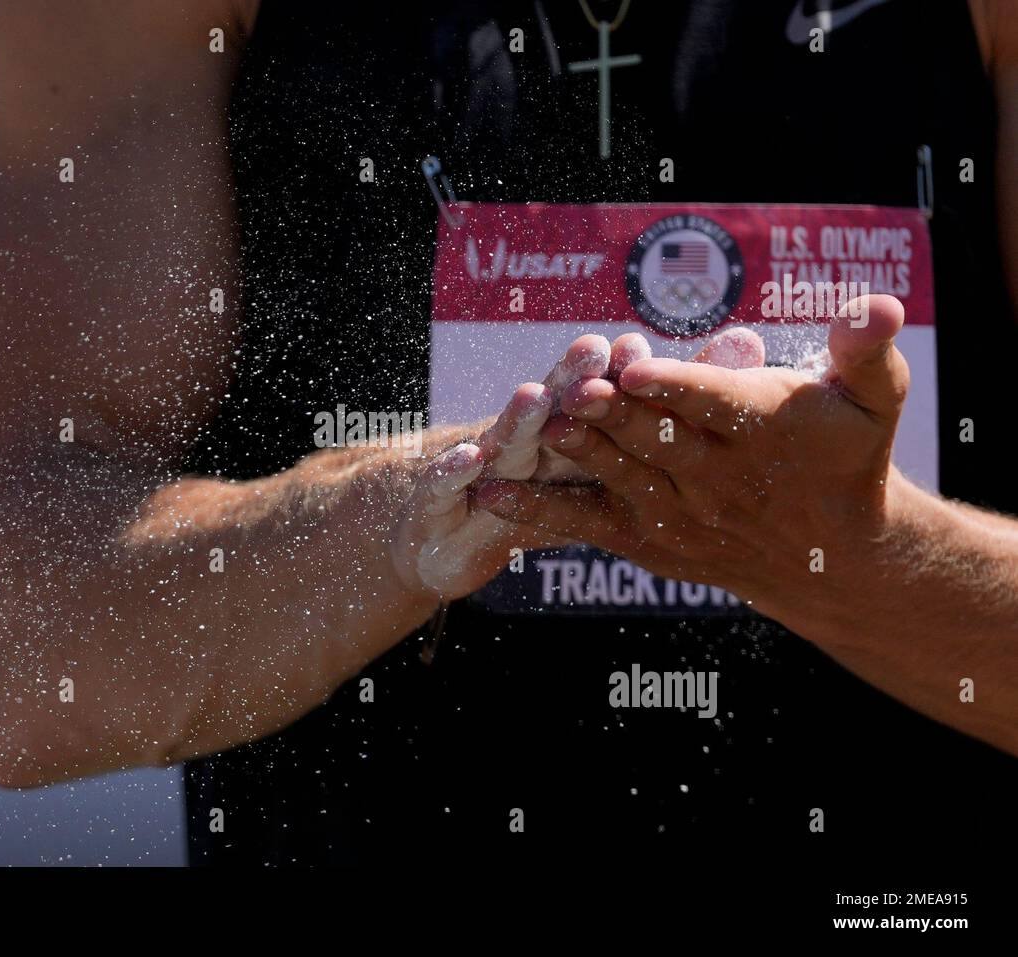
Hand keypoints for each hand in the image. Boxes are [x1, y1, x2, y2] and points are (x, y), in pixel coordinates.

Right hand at [390, 325, 769, 599]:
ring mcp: (480, 464)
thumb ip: (673, 406)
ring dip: (517, 420)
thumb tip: (748, 341)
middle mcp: (525, 437)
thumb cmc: (536, 486)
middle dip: (571, 380)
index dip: (616, 376)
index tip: (639, 348)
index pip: (599, 396)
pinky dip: (453, 471)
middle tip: (593, 350)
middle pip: (553, 408)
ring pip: (504, 440)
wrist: (445, 534)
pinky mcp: (437, 497)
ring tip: (535, 398)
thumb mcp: (599, 460)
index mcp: (571, 428)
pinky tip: (467, 459)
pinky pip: (445, 484)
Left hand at [472, 295, 909, 607]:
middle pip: (660, 441)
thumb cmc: (848, 460)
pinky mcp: (646, 540)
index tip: (636, 366)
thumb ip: (866, 352)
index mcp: (766, 431)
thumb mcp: (874, 402)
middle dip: (614, 414)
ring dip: (578, 454)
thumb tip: (878, 304)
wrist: (832, 559)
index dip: (674, 386)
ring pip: (622, 479)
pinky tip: (491, 495)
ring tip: (537, 428)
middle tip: (572, 387)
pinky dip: (540, 514)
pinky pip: (588, 525)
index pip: (714, 405)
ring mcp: (678, 513)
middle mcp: (718, 479)